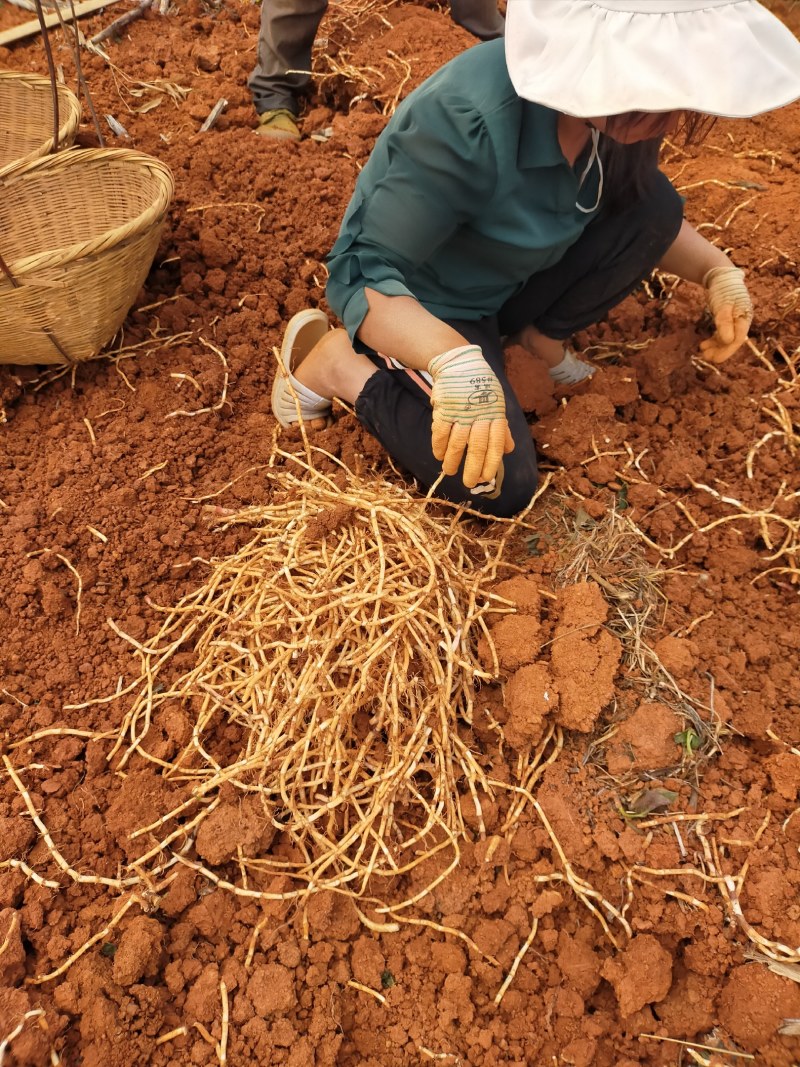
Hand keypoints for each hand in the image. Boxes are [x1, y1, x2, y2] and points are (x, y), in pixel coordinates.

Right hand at [428, 344, 513, 487]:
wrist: (461, 364)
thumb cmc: (481, 388)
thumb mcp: (497, 405)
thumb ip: (502, 428)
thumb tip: (509, 450)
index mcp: (495, 415)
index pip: (496, 443)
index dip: (491, 463)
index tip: (486, 478)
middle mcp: (480, 415)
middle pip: (478, 446)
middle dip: (473, 467)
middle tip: (468, 483)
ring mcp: (462, 411)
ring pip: (458, 442)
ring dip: (453, 460)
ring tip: (450, 471)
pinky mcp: (445, 408)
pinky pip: (441, 431)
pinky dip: (439, 445)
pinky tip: (439, 455)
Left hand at [700, 265, 752, 363]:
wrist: (721, 276)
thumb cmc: (723, 289)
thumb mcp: (723, 306)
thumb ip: (725, 323)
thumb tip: (728, 341)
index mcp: (744, 318)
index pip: (737, 339)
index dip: (727, 351)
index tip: (714, 359)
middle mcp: (741, 321)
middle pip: (732, 341)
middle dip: (719, 351)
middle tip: (705, 357)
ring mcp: (735, 321)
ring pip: (726, 339)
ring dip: (715, 346)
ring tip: (702, 351)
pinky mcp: (727, 320)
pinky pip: (722, 334)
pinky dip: (714, 340)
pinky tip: (704, 344)